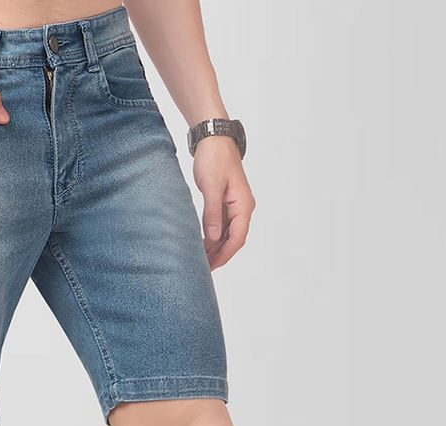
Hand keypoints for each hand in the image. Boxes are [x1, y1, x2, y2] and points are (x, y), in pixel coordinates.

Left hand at [193, 136, 254, 269]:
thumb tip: (214, 237)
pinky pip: (222, 225)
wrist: (214, 138)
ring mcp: (235, 206)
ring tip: (201, 260)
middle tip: (204, 268)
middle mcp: (243, 207)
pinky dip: (213, 237)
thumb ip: (213, 213)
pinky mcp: (226, 203)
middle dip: (220, 255)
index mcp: (243, 204)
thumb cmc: (215, 157)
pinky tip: (202, 244)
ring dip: (216, 248)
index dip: (225, 254)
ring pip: (228, 234)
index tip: (212, 266)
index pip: (238, 237)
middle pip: (234, 239)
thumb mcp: (212, 186)